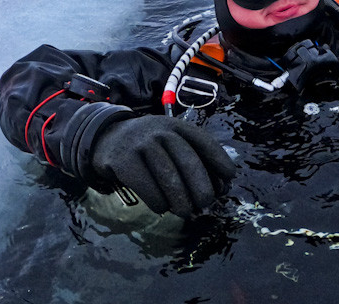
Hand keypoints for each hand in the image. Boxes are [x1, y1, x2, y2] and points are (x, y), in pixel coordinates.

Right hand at [91, 115, 234, 217]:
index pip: (203, 141)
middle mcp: (162, 131)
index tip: (229, 177)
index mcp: (178, 126)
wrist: (109, 138)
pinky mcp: (123, 160)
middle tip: (206, 203)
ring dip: (180, 198)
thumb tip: (219, 186)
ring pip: (167, 175)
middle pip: (187, 160)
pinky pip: (144, 184)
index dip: (218, 159)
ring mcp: (141, 144)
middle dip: (200, 185)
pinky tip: (161, 208)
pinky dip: (156, 200)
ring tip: (186, 212)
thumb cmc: (150, 146)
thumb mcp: (170, 142)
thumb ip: (192, 158)